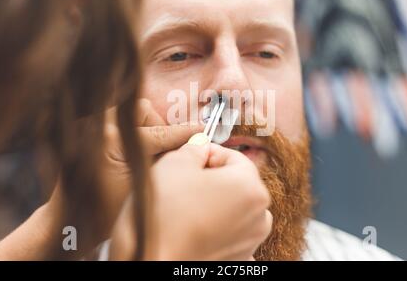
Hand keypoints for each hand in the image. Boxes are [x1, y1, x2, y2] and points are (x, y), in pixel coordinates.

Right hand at [110, 142, 271, 260]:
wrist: (148, 259)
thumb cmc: (162, 215)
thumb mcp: (174, 163)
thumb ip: (194, 148)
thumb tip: (200, 147)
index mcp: (250, 187)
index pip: (235, 156)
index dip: (210, 153)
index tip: (193, 157)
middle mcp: (258, 216)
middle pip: (239, 184)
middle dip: (216, 179)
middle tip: (187, 181)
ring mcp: (250, 242)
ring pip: (237, 209)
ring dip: (218, 203)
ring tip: (188, 206)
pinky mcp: (238, 260)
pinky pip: (232, 235)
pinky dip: (218, 229)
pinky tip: (195, 227)